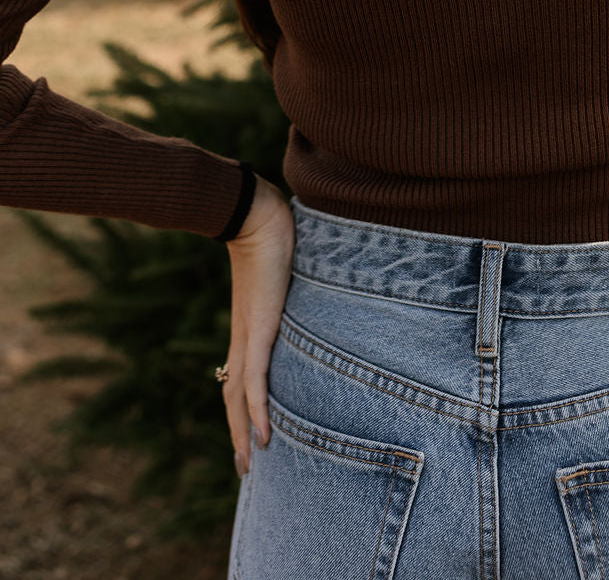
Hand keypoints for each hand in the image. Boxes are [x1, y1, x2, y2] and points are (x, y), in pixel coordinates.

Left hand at [221, 174, 294, 475]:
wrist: (255, 216)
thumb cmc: (271, 234)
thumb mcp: (283, 272)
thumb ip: (289, 284)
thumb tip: (300, 281)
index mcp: (248, 327)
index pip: (239, 376)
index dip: (241, 407)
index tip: (249, 433)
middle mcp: (244, 337)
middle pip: (234, 395)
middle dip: (237, 433)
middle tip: (245, 467)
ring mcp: (250, 334)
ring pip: (239, 395)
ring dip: (242, 432)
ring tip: (249, 462)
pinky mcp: (259, 328)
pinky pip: (256, 379)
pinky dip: (257, 409)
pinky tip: (262, 433)